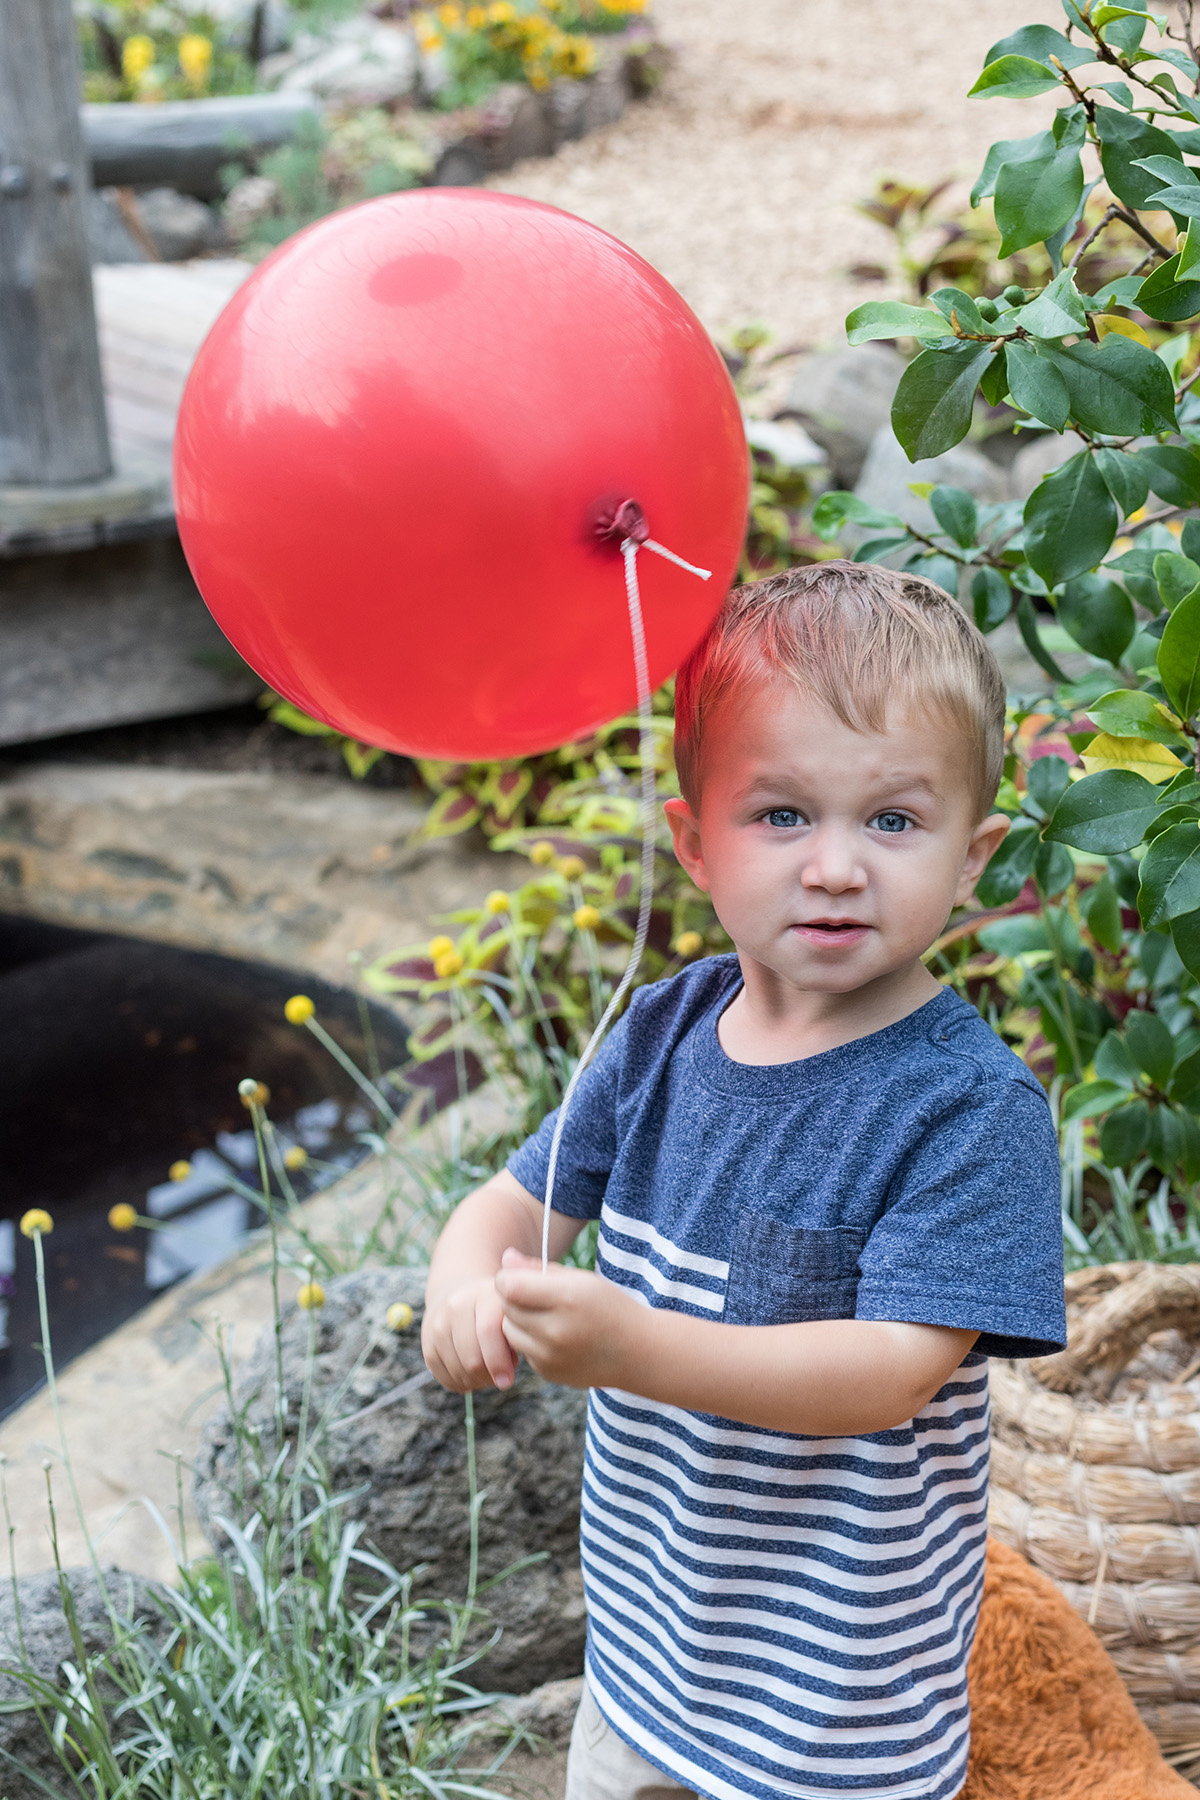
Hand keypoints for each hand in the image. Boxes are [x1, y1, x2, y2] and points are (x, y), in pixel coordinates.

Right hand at [422, 1274, 516, 1392]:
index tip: (507, 1381)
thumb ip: (514, 1338)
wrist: (457, 1295)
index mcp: (483, 1296)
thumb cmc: (493, 1312)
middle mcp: (456, 1307)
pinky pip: (443, 1376)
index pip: (488, 1332)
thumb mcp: (509, 1315)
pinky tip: (471, 1376)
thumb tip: (505, 1375)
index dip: (498, 1362)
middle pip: (472, 1359)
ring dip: (475, 1381)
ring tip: (486, 1374)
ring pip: (458, 1371)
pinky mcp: (427, 1343)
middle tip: (499, 1378)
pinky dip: (460, 1383)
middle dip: (489, 1377)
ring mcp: (438, 1324)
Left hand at [494, 1249, 643, 1388]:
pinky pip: (523, 1350)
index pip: (509, 1286)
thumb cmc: (608, 1306)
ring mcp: (550, 1357)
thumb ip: (538, 1268)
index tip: (519, 1275)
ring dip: (518, 1320)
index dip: (508, 1277)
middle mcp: (555, 1331)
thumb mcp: (580, 1279)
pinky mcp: (548, 1373)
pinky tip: (555, 1336)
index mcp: (566, 1299)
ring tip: (544, 1314)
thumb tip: (506, 1258)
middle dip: (514, 1298)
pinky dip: (531, 1341)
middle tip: (535, 1293)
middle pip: (506, 1308)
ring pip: (509, 1332)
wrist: (637, 1351)